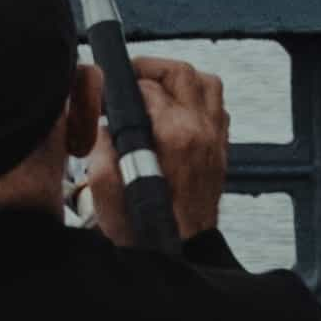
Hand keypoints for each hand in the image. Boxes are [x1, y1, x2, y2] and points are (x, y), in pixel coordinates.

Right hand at [84, 54, 230, 247]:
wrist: (179, 252)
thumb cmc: (147, 228)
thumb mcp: (106, 190)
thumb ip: (100, 148)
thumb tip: (104, 124)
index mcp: (173, 136)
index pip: (147, 85)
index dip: (122, 82)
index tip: (110, 92)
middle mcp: (199, 131)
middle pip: (182, 73)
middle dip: (152, 68)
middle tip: (131, 77)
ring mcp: (214, 139)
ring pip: (206, 83)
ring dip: (180, 80)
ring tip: (155, 88)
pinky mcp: (220, 149)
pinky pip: (217, 106)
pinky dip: (197, 99)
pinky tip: (177, 111)